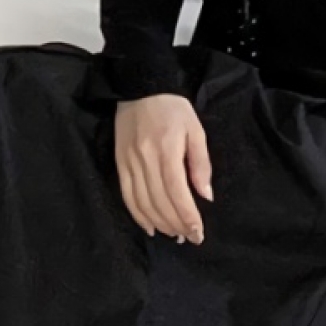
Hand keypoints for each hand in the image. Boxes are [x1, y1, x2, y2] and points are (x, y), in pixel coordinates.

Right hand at [115, 94, 212, 243]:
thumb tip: (205, 196)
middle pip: (161, 202)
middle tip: (190, 238)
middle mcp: (145, 159)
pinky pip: (128, 197)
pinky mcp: (120, 166)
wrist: (139, 87)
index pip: (177, 191)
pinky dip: (139, 217)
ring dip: (160, 224)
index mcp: (166, 149)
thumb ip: (201, 164)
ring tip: (175, 235)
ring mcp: (130, 164)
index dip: (187, 216)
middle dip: (177, 225)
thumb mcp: (195, 130)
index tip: (198, 232)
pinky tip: (151, 228)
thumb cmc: (172, 108)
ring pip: (144, 204)